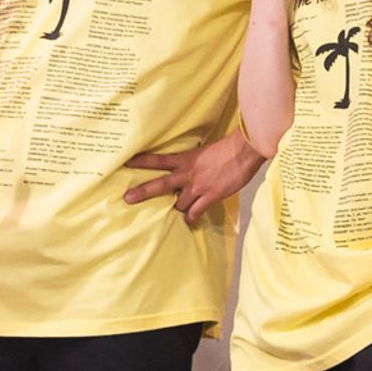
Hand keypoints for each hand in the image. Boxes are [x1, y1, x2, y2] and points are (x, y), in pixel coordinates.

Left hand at [124, 133, 259, 223]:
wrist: (243, 151)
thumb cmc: (229, 148)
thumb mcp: (205, 152)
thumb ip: (195, 161)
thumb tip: (192, 168)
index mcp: (186, 160)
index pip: (159, 160)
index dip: (142, 161)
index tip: (128, 161)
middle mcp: (188, 174)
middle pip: (160, 185)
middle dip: (142, 192)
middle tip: (127, 198)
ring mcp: (198, 187)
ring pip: (179, 204)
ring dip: (177, 208)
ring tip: (176, 212)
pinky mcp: (210, 196)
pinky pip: (195, 212)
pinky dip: (192, 218)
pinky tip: (190, 222)